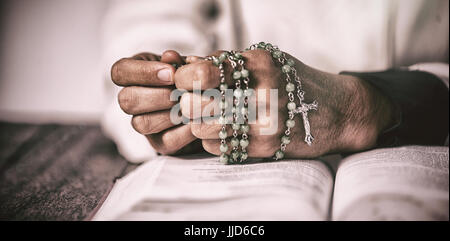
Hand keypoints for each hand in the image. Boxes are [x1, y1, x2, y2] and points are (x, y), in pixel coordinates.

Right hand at [111, 51, 202, 154]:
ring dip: (170, 114)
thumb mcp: (187, 64)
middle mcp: (131, 100)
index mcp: (133, 74)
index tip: (171, 72)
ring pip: (141, 123)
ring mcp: (142, 123)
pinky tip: (198, 121)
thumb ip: (178, 60)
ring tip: (192, 106)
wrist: (208, 102)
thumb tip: (170, 57)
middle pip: (126, 100)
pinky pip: (165, 141)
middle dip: (158, 96)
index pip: (120, 72)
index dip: (143, 72)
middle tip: (181, 92)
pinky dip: (184, 131)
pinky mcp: (159, 143)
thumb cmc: (191, 77)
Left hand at [175, 49, 394, 157]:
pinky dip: (214, 140)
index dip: (183, 79)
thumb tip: (185, 64)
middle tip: (194, 103)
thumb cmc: (295, 83)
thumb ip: (226, 62)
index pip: (201, 72)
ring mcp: (263, 121)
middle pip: (195, 103)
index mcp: (258, 63)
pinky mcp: (265, 145)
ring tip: (212, 117)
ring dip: (200, 123)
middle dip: (188, 104)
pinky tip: (229, 131)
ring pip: (202, 128)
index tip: (184, 82)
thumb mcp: (265, 61)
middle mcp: (261, 91)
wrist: (337, 112)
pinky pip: (218, 146)